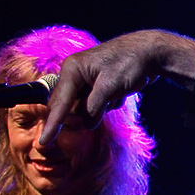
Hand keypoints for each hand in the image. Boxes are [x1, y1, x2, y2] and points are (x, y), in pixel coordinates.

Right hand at [41, 30, 194, 147]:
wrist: (150, 52)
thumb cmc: (130, 63)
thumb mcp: (110, 87)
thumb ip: (94, 108)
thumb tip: (86, 125)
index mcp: (72, 70)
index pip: (59, 103)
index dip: (53, 124)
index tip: (44, 142)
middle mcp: (75, 74)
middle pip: (71, 107)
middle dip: (90, 110)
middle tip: (110, 96)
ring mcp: (86, 80)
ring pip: (86, 107)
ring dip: (104, 106)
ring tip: (118, 90)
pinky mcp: (97, 86)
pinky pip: (98, 104)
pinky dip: (111, 102)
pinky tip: (121, 89)